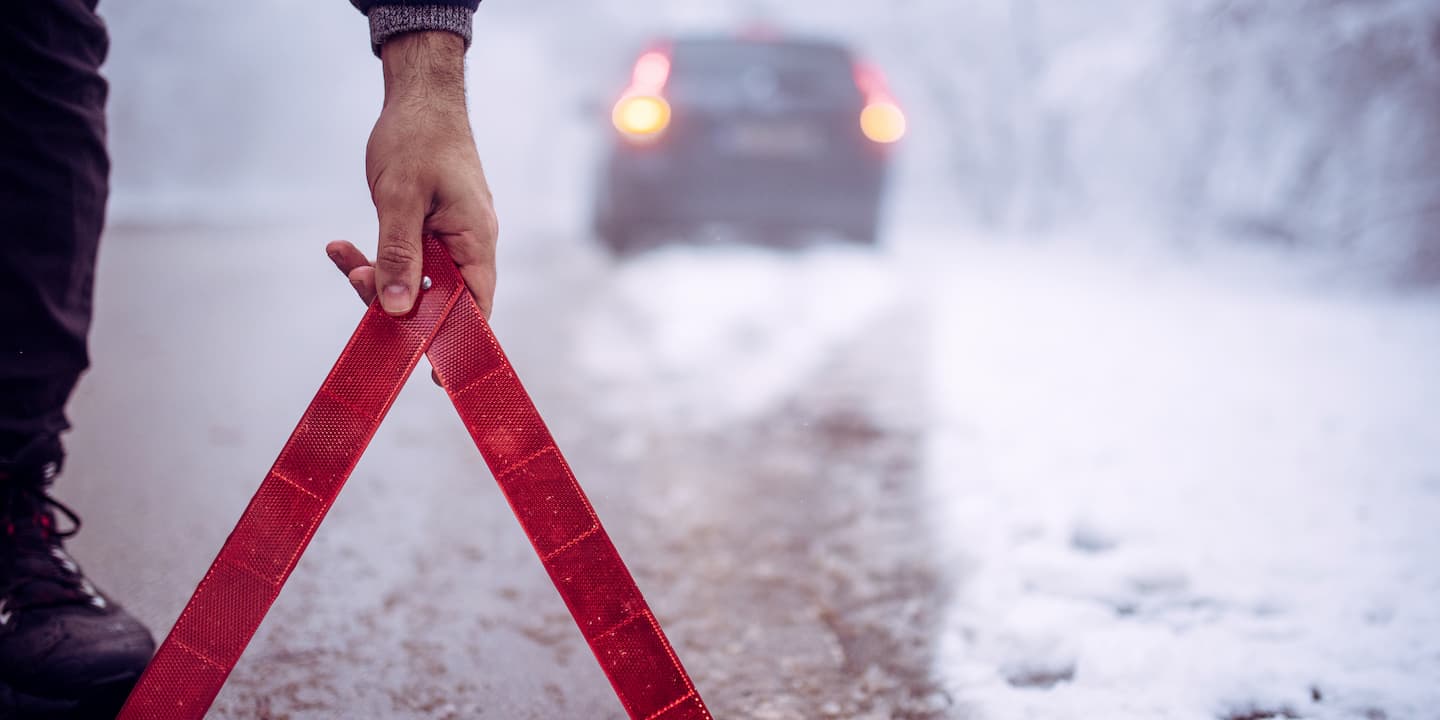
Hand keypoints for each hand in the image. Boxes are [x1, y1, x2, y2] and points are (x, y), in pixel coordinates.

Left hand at [327, 30, 497, 318]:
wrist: (421, 95)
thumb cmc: (418, 137)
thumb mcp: (400, 198)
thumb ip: (399, 255)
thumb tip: (397, 308)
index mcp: (475, 241)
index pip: (475, 308)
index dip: (452, 341)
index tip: (424, 367)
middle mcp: (469, 245)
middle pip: (440, 299)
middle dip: (395, 299)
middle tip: (355, 282)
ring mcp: (451, 237)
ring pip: (418, 279)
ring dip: (378, 275)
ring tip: (341, 255)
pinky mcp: (432, 229)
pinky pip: (406, 256)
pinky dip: (376, 256)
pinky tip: (342, 247)